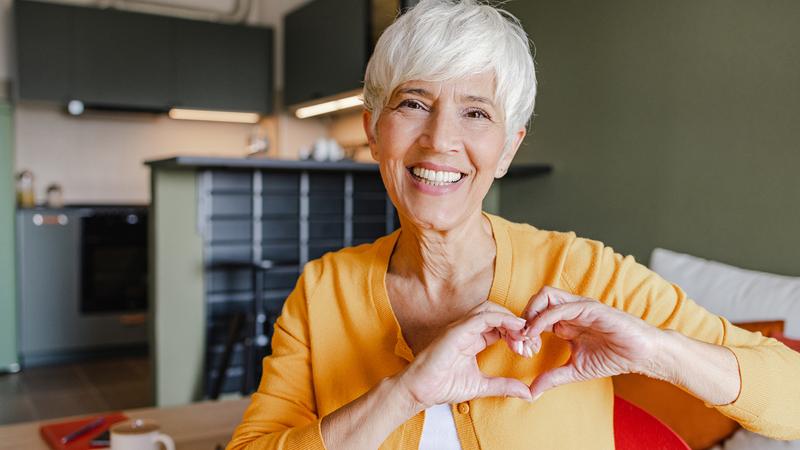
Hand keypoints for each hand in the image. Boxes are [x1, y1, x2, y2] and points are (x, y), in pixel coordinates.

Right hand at [398, 301, 533, 409]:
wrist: (420, 390)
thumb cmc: (443, 386)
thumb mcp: (481, 386)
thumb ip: (504, 386)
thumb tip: (528, 393)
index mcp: (473, 339)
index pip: (500, 327)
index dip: (517, 334)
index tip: (529, 350)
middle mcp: (467, 329)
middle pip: (498, 314)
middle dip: (517, 325)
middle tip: (530, 342)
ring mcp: (461, 328)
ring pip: (491, 310)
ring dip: (511, 319)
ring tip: (524, 334)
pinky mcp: (457, 330)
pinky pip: (482, 317)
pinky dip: (501, 318)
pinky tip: (515, 327)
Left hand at [522, 286, 663, 399]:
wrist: (643, 354)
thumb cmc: (613, 357)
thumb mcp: (575, 370)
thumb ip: (552, 378)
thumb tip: (530, 393)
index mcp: (565, 321)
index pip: (534, 315)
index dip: (522, 330)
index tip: (519, 350)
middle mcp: (569, 310)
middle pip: (535, 300)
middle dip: (522, 319)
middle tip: (518, 342)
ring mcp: (579, 306)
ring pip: (545, 296)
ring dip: (530, 313)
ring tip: (527, 336)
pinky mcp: (590, 308)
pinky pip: (561, 308)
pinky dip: (543, 318)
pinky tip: (536, 333)